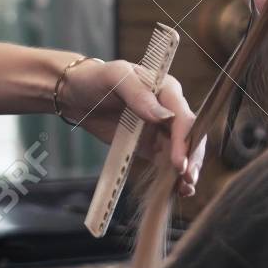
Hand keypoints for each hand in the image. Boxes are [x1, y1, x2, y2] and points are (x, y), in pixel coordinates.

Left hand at [57, 59, 206, 196]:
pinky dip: (173, 177)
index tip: (179, 161)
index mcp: (166, 89)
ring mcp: (162, 129)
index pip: (183, 116)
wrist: (76, 95)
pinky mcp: (151, 146)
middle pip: (190, 136)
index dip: (184, 139)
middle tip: (187, 179)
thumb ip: (137, 93)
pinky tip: (177, 190)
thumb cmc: (95, 79)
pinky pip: (167, 162)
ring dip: (187, 170)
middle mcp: (169, 109)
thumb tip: (162, 116)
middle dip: (191, 158)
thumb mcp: (114, 77)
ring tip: (185, 189)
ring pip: (183, 152)